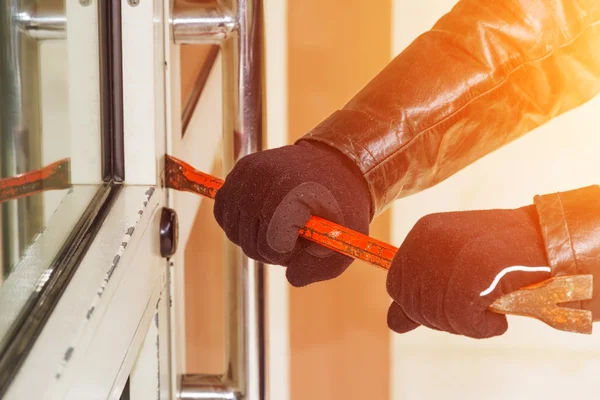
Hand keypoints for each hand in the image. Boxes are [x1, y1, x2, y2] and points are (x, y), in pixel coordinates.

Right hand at [214, 140, 371, 286]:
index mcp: (292, 194)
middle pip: (250, 243)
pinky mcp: (240, 170)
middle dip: (272, 248)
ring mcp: (249, 172)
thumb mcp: (343, 243)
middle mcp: (265, 179)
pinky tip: (260, 218)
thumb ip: (318, 268)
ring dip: (255, 238)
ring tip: (280, 225)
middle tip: (295, 234)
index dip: (288, 253)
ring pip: (234, 231)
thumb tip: (290, 276)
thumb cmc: (343, 208)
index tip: (304, 239)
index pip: (271, 246)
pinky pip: (223, 212)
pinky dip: (238, 223)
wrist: (337, 165)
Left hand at [386, 205, 550, 337]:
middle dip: (442, 317)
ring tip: (491, 307)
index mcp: (421, 234)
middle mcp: (428, 242)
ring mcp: (449, 258)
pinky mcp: (473, 278)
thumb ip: (422, 289)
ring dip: (467, 323)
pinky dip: (484, 327)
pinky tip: (499, 317)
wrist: (544, 238)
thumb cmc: (499, 252)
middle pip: (415, 305)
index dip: (419, 306)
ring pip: (438, 316)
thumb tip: (394, 323)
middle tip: (475, 307)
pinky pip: (465, 322)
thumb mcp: (453, 260)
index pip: (396, 287)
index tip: (450, 302)